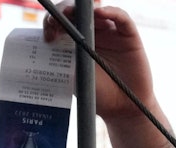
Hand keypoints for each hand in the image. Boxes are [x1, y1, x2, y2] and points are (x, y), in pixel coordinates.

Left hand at [44, 4, 156, 121]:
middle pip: (76, 11)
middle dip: (64, 11)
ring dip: (84, 9)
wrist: (123, 108)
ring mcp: (110, 31)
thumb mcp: (75, 77)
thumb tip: (52, 40)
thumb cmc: (98, 94)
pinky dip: (111, 11)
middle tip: (57, 20)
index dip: (52, 23)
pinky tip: (101, 13)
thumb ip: (66, 58)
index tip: (48, 34)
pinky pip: (121, 17)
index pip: (61, 23)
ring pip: (96, 11)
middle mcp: (92, 32)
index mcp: (75, 41)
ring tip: (73, 14)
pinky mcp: (127, 34)